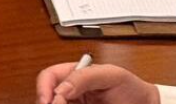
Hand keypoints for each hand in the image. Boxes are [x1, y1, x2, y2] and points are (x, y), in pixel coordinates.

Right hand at [35, 62, 160, 103]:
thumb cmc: (132, 87)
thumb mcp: (111, 75)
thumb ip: (86, 77)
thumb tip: (62, 88)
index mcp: (73, 75)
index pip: (48, 77)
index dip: (43, 88)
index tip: (49, 101)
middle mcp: (70, 92)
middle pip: (46, 97)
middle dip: (48, 103)